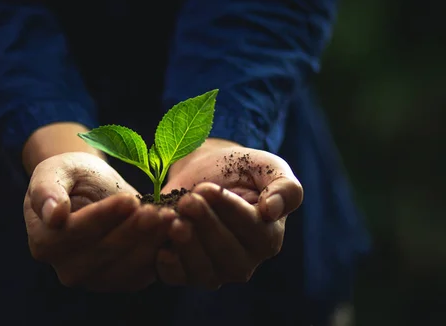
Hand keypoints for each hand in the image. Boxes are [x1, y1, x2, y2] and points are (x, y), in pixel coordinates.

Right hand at [23, 152, 175, 291]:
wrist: (90, 188)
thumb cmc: (70, 175)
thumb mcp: (54, 171)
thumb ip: (46, 190)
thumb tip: (52, 215)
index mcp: (45, 243)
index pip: (76, 233)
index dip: (104, 217)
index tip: (129, 199)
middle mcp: (68, 269)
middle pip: (104, 252)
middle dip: (133, 231)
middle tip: (159, 211)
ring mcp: (96, 279)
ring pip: (127, 267)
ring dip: (151, 243)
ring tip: (170, 217)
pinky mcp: (123, 280)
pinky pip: (144, 273)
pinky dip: (160, 253)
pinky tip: (175, 231)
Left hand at [155, 139, 302, 288]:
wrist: (204, 172)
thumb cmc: (241, 169)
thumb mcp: (268, 167)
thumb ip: (284, 187)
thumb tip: (272, 210)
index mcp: (268, 237)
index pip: (253, 231)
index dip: (229, 211)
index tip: (206, 189)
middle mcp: (244, 261)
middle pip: (228, 256)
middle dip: (205, 227)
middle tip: (187, 200)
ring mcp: (215, 271)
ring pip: (203, 272)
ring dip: (186, 246)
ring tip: (172, 218)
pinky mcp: (185, 272)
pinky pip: (176, 278)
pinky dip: (167, 264)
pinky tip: (161, 243)